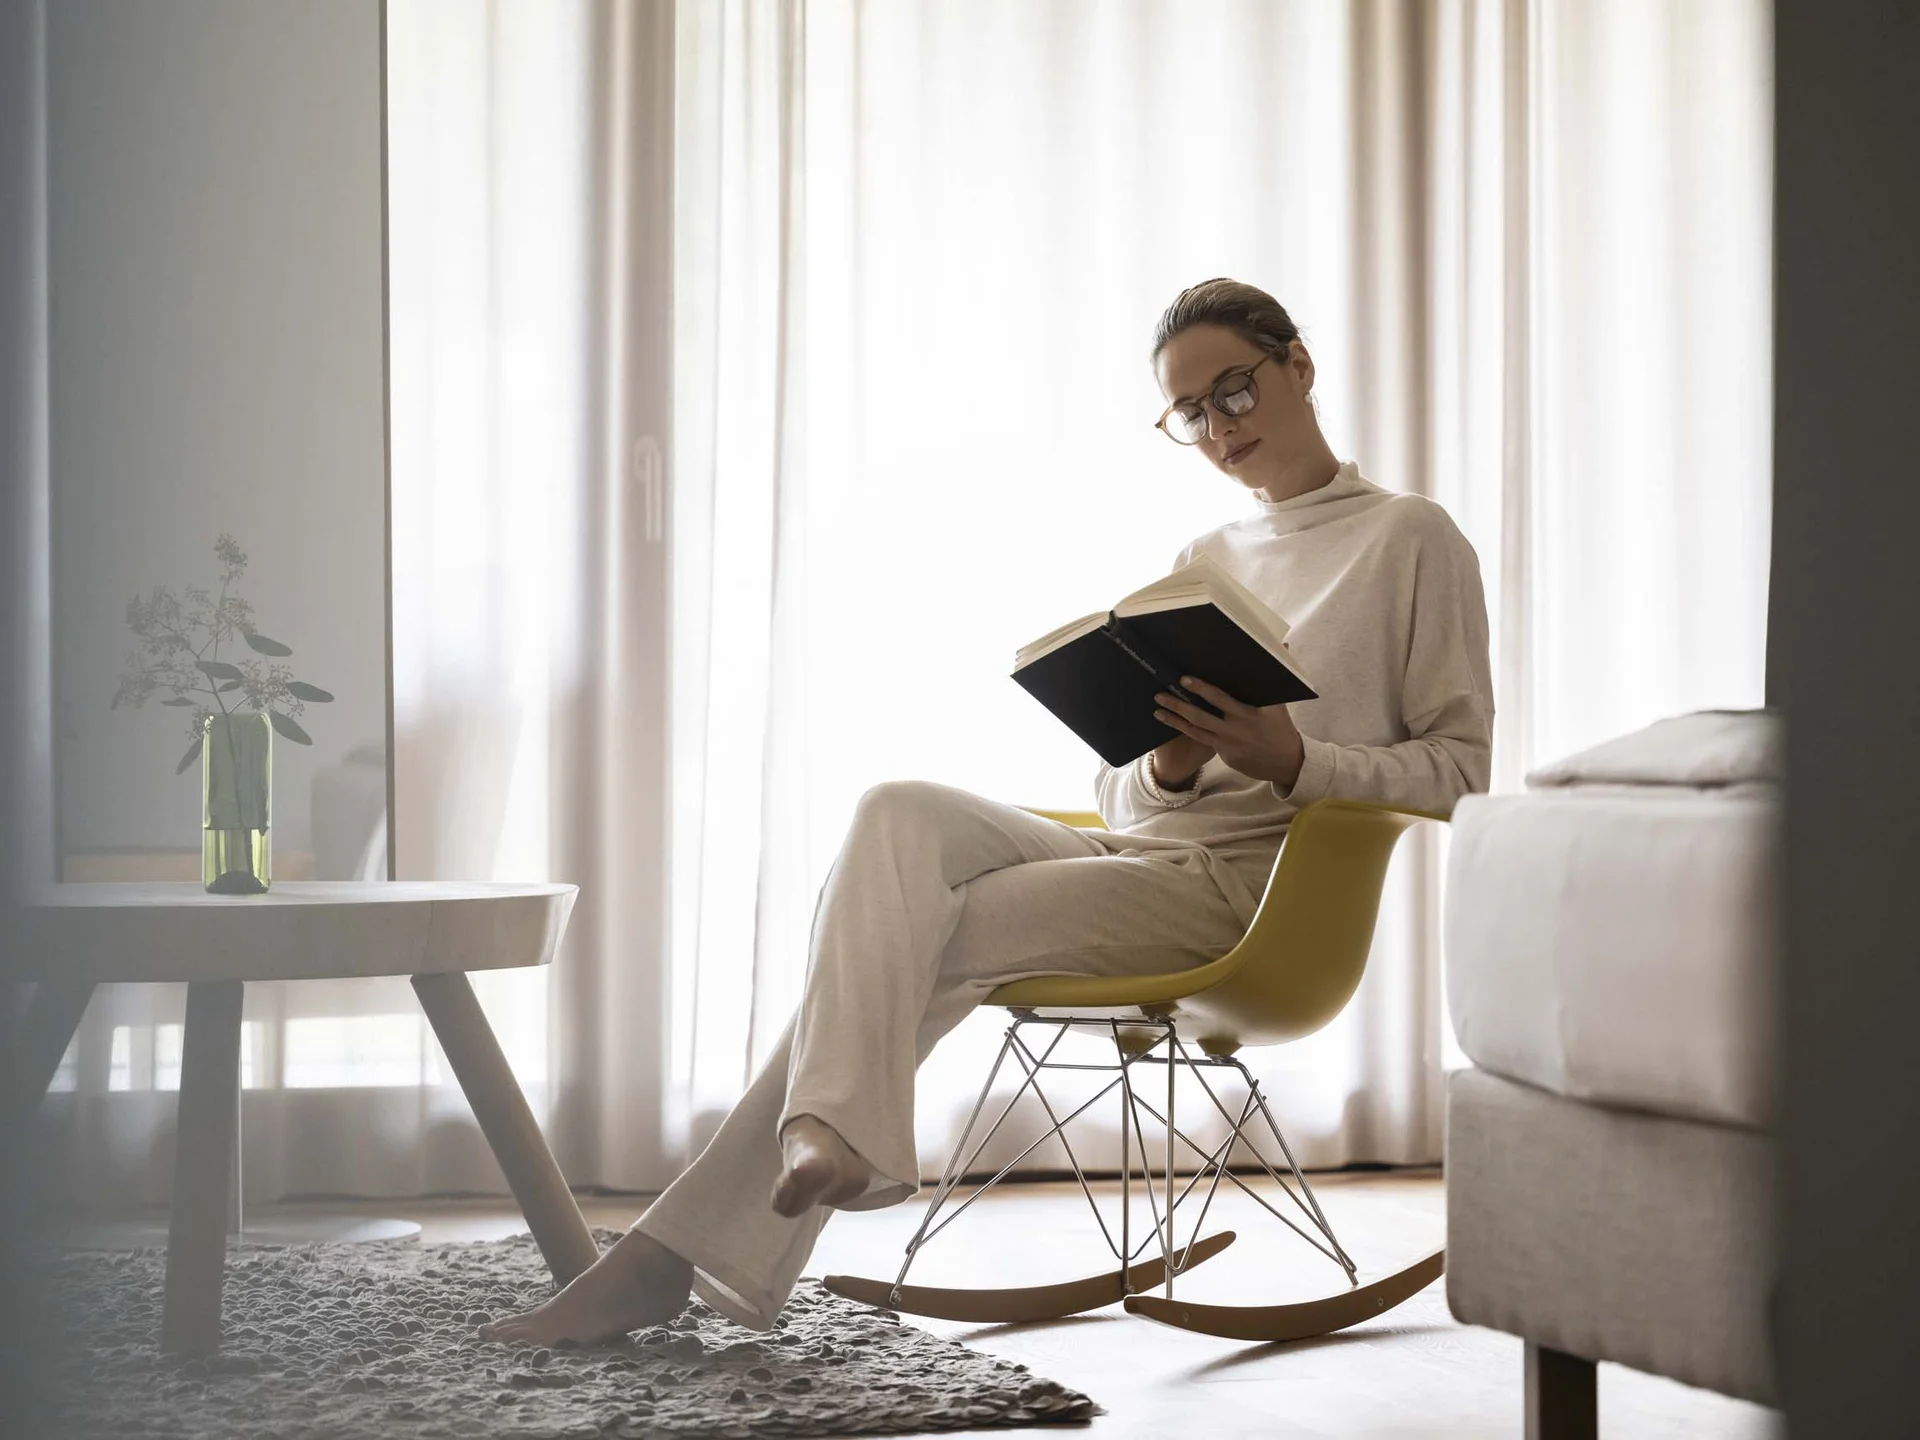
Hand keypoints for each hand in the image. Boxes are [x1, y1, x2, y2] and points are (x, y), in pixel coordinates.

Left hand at [1153, 676, 1305, 788]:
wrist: (1286, 762)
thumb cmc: (1281, 726)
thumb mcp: (1279, 702)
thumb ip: (1274, 674)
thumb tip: (1284, 645)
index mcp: (1248, 713)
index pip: (1220, 698)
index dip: (1201, 688)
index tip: (1184, 679)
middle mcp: (1235, 729)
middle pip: (1200, 716)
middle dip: (1178, 705)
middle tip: (1160, 694)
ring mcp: (1228, 744)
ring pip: (1195, 731)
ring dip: (1175, 720)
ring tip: (1157, 711)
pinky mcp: (1224, 756)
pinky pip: (1202, 741)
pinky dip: (1186, 732)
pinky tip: (1173, 724)